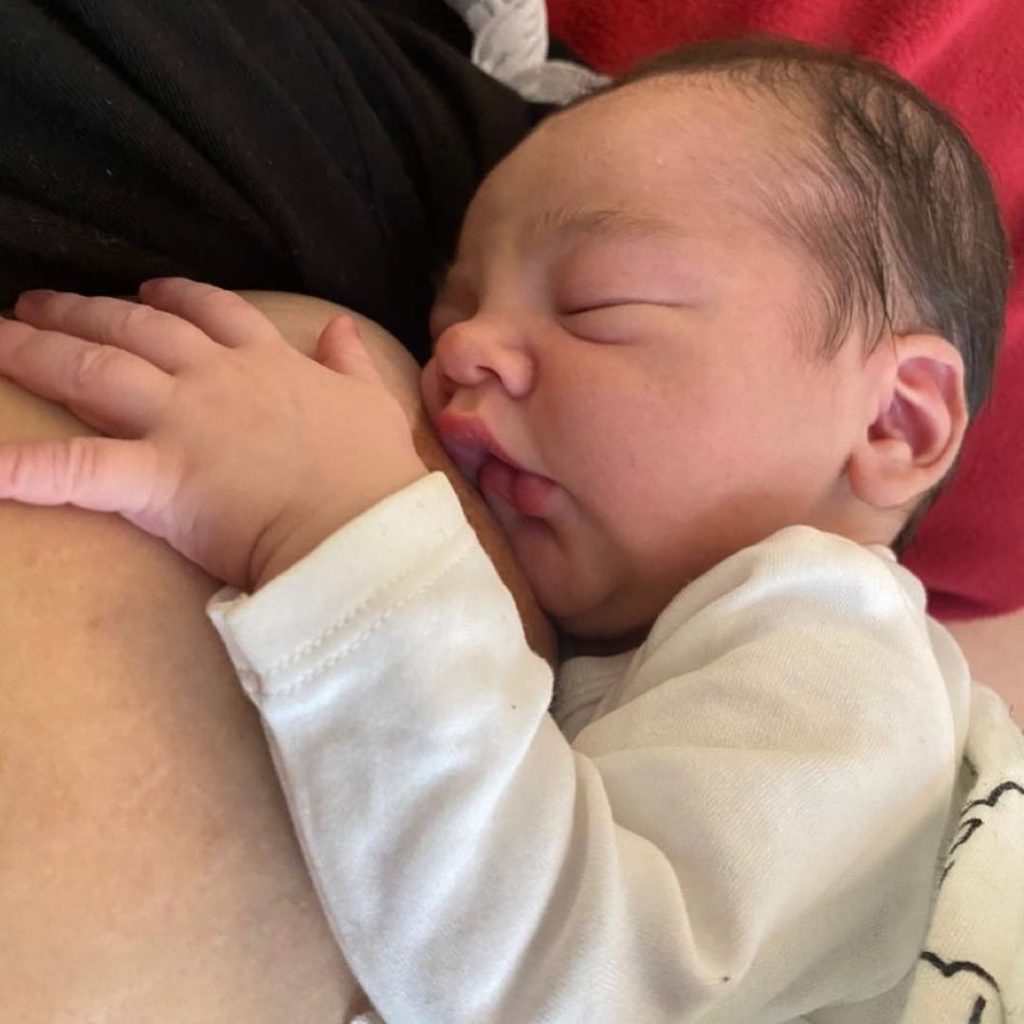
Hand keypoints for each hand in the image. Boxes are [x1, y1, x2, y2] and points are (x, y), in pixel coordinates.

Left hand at [0, 279, 426, 590]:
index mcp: (267, 362)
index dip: (174, 295)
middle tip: (34, 303)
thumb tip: (340, 328)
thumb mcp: (375, 404)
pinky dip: (25, 469)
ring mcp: (184, 422)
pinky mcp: (161, 478)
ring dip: (37, 350)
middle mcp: (216, 378)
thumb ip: (350, 362)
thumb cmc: (375, 473)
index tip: (145, 290)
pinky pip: (79, 471)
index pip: (214, 310)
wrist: (362, 528)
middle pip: (136, 328)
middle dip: (81, 310)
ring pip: (95, 369)